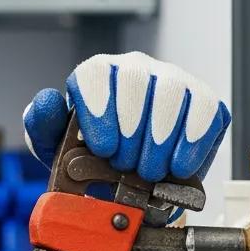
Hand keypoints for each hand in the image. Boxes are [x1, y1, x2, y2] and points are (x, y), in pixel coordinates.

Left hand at [23, 51, 230, 182]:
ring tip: (148, 172)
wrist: (126, 182)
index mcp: (97, 74)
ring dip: (158, 141)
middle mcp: (135, 69)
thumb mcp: (57, 146)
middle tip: (124, 166)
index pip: (96, 74)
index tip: (103, 148)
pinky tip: (178, 167)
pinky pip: (205, 110)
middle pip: (136, 81)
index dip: (100, 111)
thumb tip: (47, 101)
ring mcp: (172, 81)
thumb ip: (43, 124)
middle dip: (130, 133)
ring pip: (171, 94)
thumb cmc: (90, 158)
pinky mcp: (204, 101)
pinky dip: (191, 143)